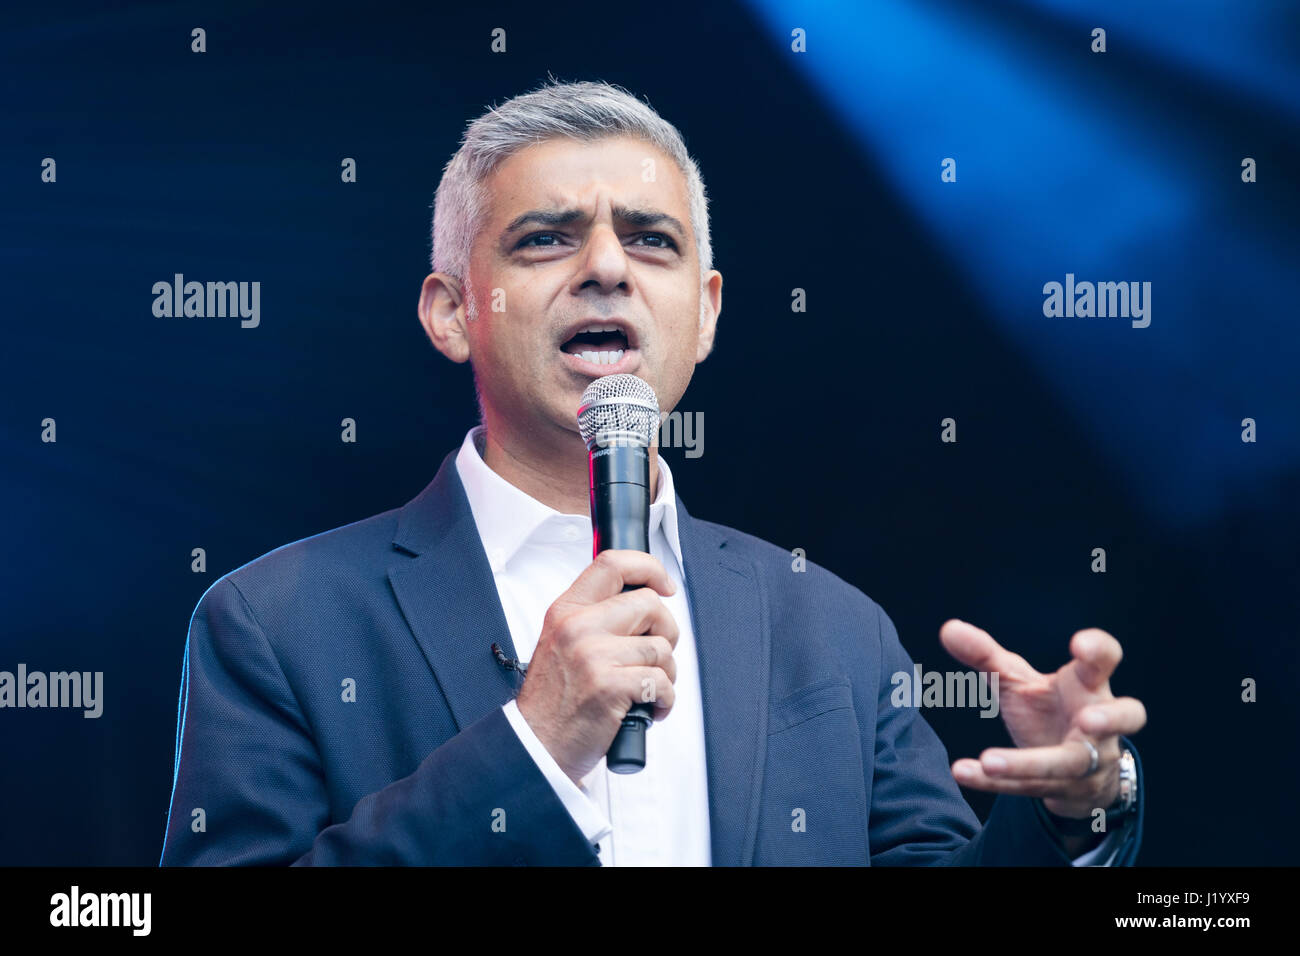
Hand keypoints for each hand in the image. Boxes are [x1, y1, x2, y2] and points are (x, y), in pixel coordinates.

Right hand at [516, 550, 679, 785]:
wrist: (535, 745)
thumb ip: (594, 618)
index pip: (612, 564)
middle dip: (666, 632)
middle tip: (656, 655)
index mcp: (566, 610)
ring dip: (666, 673)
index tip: (666, 584)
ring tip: (647, 690)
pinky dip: (664, 700)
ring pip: (661, 647)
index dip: (649, 567)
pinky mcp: (609, 686)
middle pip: (649, 604)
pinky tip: (649, 709)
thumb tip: (645, 604)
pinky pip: (661, 682)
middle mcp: (577, 626)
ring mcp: (593, 655)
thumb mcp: (562, 643)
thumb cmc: (554, 700)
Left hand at [939, 621, 1145, 818]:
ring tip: (991, 761)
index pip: (1105, 661)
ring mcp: (1088, 760)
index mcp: (1089, 684)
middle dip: (1110, 719)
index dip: (1099, 651)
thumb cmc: (1049, 710)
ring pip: (1069, 764)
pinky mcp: (1066, 790)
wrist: (1071, 771)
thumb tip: (948, 628)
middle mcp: (1099, 722)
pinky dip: (994, 782)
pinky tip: (962, 772)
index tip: (1081, 645)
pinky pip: (1029, 787)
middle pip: (1123, 718)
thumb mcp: (1018, 681)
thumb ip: (986, 655)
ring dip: (1029, 763)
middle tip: (1088, 720)